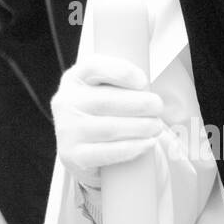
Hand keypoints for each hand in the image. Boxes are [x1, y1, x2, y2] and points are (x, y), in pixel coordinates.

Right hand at [52, 53, 165, 190]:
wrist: (81, 151)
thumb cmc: (101, 114)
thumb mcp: (103, 90)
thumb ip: (121, 82)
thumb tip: (148, 88)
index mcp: (74, 79)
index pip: (93, 67)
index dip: (121, 72)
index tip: (143, 81)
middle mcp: (66, 102)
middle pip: (106, 100)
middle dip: (140, 104)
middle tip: (158, 107)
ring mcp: (67, 130)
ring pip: (109, 128)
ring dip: (140, 127)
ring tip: (156, 126)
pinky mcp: (73, 155)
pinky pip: (107, 152)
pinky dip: (132, 148)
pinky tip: (147, 143)